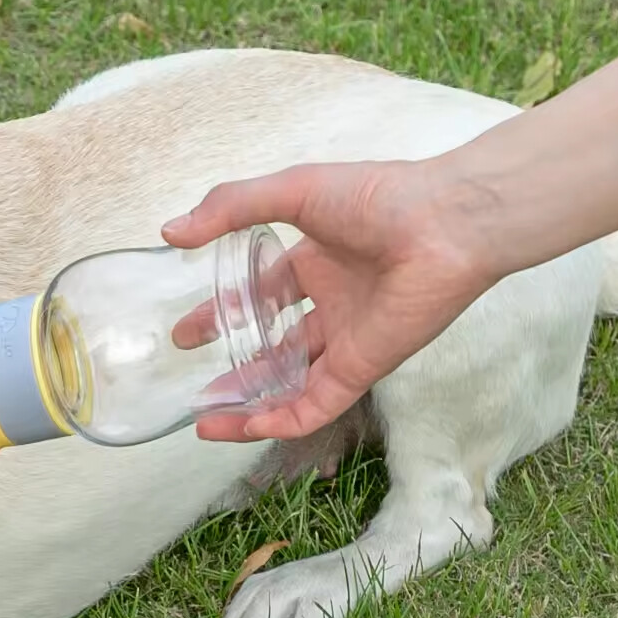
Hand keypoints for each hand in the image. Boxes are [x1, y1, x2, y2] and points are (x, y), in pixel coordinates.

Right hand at [163, 161, 498, 439]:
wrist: (447, 224)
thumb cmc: (380, 198)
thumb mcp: (293, 191)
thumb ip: (230, 208)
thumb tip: (170, 232)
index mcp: (318, 261)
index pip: (263, 294)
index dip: (224, 311)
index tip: (190, 330)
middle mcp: (333, 304)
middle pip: (274, 346)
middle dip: (234, 366)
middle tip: (195, 380)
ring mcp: (347, 340)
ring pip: (290, 384)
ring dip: (250, 404)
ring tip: (207, 419)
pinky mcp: (363, 368)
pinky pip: (316, 405)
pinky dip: (280, 421)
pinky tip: (244, 426)